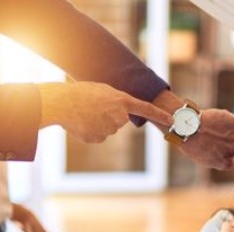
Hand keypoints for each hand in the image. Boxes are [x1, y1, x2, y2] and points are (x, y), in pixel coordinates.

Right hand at [38, 82, 172, 142]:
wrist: (61, 103)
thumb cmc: (79, 92)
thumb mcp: (102, 90)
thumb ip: (115, 101)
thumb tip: (119, 115)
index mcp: (122, 101)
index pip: (146, 108)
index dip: (160, 114)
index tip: (172, 120)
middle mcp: (119, 117)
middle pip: (119, 120)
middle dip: (108, 115)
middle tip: (93, 106)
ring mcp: (110, 130)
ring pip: (107, 128)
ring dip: (98, 122)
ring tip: (84, 112)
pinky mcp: (98, 139)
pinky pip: (97, 135)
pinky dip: (89, 131)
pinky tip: (80, 122)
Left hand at [177, 108, 233, 169]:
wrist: (188, 128)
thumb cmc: (191, 144)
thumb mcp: (203, 158)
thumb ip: (216, 157)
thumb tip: (219, 152)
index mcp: (226, 163)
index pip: (231, 160)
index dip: (224, 154)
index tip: (217, 149)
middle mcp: (232, 150)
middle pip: (233, 146)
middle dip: (225, 142)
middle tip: (210, 137)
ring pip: (231, 132)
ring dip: (223, 130)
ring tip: (207, 128)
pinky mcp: (232, 121)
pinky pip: (229, 120)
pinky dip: (222, 118)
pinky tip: (210, 119)